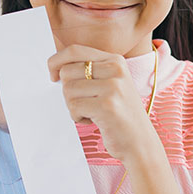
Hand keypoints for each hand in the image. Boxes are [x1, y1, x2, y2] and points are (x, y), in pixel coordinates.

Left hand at [48, 44, 162, 166]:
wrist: (140, 142)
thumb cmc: (119, 114)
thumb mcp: (109, 84)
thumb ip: (88, 71)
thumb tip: (56, 66)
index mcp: (115, 60)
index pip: (74, 51)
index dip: (56, 61)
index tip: (52, 75)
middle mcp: (115, 69)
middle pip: (67, 72)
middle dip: (68, 91)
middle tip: (83, 103)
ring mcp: (113, 87)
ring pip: (68, 90)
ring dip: (73, 106)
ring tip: (91, 112)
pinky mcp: (107, 105)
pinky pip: (74, 107)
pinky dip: (77, 117)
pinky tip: (93, 120)